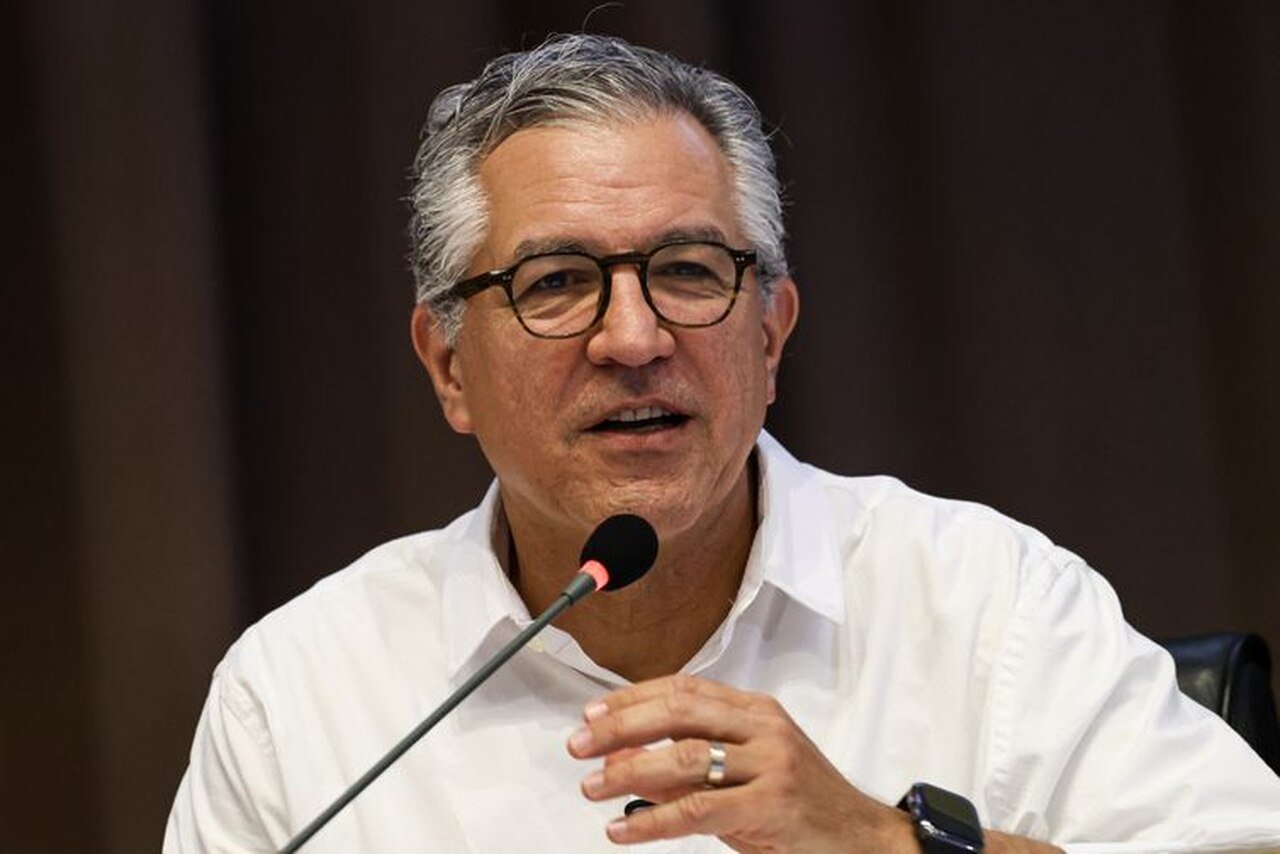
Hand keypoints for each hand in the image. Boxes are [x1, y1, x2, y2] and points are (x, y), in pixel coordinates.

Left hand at [566, 674, 914, 851]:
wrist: (863, 838)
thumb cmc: (801, 805)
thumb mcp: (745, 775)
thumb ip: (691, 767)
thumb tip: (627, 760)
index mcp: (755, 710)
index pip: (683, 689)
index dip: (632, 699)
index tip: (593, 714)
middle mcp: (763, 727)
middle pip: (678, 712)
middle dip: (621, 726)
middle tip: (580, 744)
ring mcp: (771, 763)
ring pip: (684, 757)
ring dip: (629, 771)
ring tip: (592, 787)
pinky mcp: (771, 805)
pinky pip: (698, 809)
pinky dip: (653, 821)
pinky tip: (623, 828)